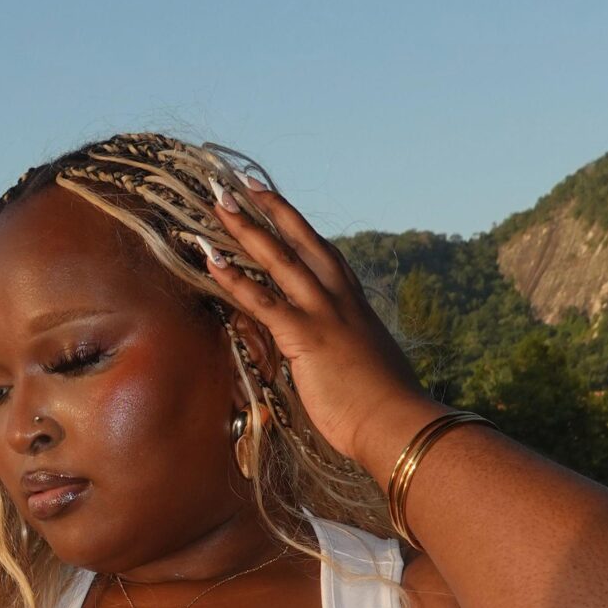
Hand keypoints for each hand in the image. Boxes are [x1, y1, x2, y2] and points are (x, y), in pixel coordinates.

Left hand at [203, 181, 434, 473]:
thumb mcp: (369, 367)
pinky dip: (233, 279)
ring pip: (278, 259)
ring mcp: (323, 313)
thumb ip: (352, 352)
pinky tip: (210, 259)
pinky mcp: (305, 336)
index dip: (299, 228)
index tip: (279, 205)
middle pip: (300, 241)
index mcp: (355, 305)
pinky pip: (262, 301)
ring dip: (245, 228)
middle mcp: (340, 299)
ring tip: (217, 202)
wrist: (398, 423)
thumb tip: (344, 358)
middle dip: (270, 210)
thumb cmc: (386, 407)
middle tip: (241, 185)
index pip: (324, 255)